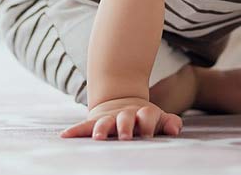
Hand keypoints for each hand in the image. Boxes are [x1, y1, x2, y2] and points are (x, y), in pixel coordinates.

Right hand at [60, 96, 182, 139]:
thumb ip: (170, 123)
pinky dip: (75, 130)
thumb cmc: (144, 118)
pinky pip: (84, 127)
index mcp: (141, 114)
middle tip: (125, 136)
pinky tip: (65, 136)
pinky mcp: (95, 123)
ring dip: (101, 129)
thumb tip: (175, 130)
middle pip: (125, 118)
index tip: (147, 135)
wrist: (123, 103)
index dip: (147, 123)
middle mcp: (124, 115)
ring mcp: (109, 119)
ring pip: (104, 122)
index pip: (146, 116)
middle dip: (125, 126)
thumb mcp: (159, 119)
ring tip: (98, 137)